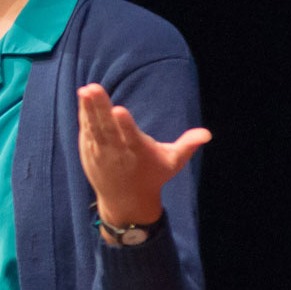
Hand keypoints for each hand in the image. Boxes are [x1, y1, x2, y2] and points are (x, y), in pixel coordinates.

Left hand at [77, 83, 210, 227]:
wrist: (125, 200)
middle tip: (93, 89)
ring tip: (85, 90)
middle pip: (107, 128)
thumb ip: (187, 145)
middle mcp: (116, 151)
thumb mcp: (173, 163)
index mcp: (137, 152)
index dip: (125, 124)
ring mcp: (100, 152)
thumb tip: (207, 134)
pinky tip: (83, 98)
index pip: (130, 136)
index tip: (119, 110)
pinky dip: (84, 115)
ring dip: (88, 108)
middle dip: (100, 108)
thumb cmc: (152, 176)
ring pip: (94, 127)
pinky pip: (86, 130)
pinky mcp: (89, 151)